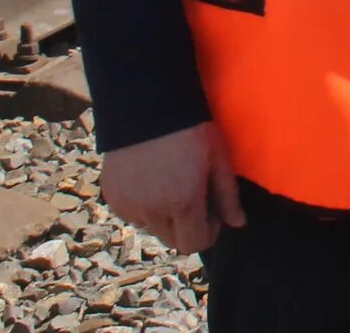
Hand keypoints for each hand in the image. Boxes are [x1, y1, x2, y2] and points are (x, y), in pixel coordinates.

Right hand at [99, 122, 245, 252]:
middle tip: (193, 196)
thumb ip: (228, 196)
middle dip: (186, 226)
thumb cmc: (191, 129)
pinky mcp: (112, 196)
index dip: (208, 233)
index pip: (194, 244)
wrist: (147, 104)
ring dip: (163, 216)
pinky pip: (131, 213)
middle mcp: (152, 211)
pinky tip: (149, 178)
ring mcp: (128, 205)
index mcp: (183, 203)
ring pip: (151, 227)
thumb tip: (238, 223)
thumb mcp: (218, 159)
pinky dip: (142, 205)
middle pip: (172, 240)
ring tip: (170, 182)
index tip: (212, 212)